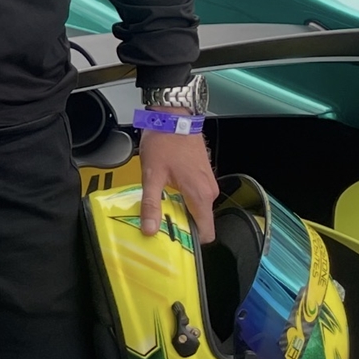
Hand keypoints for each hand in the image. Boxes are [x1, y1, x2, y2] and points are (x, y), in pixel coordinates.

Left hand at [139, 118, 217, 242]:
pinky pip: (196, 196)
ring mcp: (207, 182)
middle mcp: (209, 191)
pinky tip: (166, 192)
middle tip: (160, 224)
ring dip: (181, 211)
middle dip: (182, 226)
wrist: (173, 116)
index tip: (174, 242)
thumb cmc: (164, 142)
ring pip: (197, 208)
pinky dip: (183, 198)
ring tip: (160, 207)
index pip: (207, 233)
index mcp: (200, 195)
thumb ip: (151, 204)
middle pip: (200, 222)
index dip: (192, 242)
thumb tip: (149, 230)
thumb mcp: (152, 174)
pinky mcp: (202, 174)